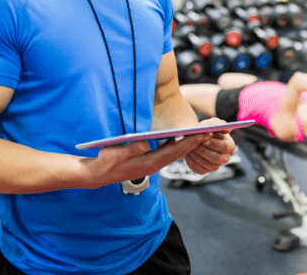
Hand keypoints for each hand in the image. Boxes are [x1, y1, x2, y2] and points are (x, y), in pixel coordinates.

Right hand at [85, 132, 208, 188]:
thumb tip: (146, 144)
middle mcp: (153, 165)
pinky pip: (167, 153)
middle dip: (194, 142)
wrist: (96, 175)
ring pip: (174, 153)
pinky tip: (182, 137)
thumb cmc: (103, 164)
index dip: (189, 143)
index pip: (173, 152)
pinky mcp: (147, 161)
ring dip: (188, 144)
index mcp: (148, 164)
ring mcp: (151, 164)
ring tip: (200, 133)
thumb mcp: (113, 155)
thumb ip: (129, 149)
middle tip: (210, 131)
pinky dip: (177, 145)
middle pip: (178, 153)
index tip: (202, 135)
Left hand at [183, 118, 235, 174]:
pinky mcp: (205, 170)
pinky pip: (198, 169)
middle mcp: (225, 158)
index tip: (205, 140)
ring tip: (189, 147)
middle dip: (204, 151)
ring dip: (196, 155)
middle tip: (194, 145)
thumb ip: (217, 124)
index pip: (226, 147)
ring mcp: (215, 166)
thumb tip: (226, 128)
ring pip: (206, 164)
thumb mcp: (211, 122)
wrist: (195, 136)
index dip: (215, 144)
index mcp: (230, 145)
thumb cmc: (206, 128)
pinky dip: (191, 161)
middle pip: (216, 158)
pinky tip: (187, 153)